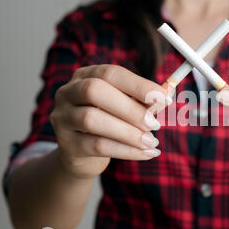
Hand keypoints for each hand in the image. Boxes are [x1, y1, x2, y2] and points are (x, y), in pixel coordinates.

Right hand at [50, 65, 170, 178]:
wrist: (83, 155)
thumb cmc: (110, 123)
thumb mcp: (125, 108)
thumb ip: (142, 101)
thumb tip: (166, 98)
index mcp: (85, 76)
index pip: (111, 73)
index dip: (139, 85)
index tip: (165, 98)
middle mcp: (68, 92)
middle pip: (95, 91)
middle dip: (130, 108)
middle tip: (155, 124)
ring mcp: (63, 118)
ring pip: (92, 120)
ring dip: (128, 132)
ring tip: (151, 142)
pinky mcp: (66, 144)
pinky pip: (96, 146)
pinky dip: (126, 150)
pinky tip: (145, 153)